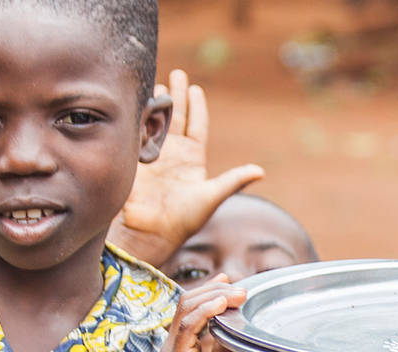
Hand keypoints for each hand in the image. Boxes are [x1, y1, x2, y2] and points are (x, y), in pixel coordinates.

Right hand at [116, 68, 264, 263]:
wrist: (153, 232)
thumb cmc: (185, 219)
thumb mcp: (212, 196)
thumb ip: (233, 180)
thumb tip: (260, 171)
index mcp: (194, 159)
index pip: (197, 125)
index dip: (197, 106)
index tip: (195, 87)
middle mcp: (175, 154)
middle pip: (177, 118)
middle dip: (176, 95)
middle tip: (176, 73)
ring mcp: (155, 155)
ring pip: (158, 122)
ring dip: (157, 103)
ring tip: (156, 83)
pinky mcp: (137, 159)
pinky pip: (139, 132)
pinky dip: (139, 117)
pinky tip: (137, 101)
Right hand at [160, 279, 245, 351]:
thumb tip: (240, 332)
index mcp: (182, 350)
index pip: (191, 311)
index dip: (210, 293)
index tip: (232, 284)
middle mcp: (173, 347)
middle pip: (187, 302)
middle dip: (215, 289)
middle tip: (241, 286)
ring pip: (186, 309)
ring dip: (214, 296)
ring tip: (238, 292)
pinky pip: (188, 327)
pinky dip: (206, 311)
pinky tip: (223, 304)